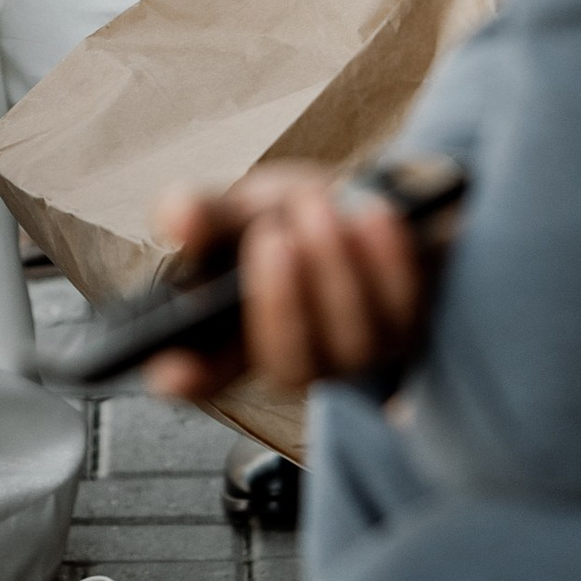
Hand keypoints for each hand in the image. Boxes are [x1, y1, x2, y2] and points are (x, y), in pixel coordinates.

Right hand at [143, 161, 435, 401]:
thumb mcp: (247, 209)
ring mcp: (360, 354)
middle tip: (274, 235)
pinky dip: (387, 259)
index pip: (207, 377)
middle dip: (282, 302)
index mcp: (241, 340)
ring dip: (333, 269)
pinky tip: (373, 215)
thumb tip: (175, 217)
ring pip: (351, 341)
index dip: (187, 379)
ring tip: (319, 208)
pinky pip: (403, 308)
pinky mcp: (412, 329)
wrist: (373, 201)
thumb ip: (209, 216)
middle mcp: (301, 360)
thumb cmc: (300, 218)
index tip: (168, 370)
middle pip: (290, 367)